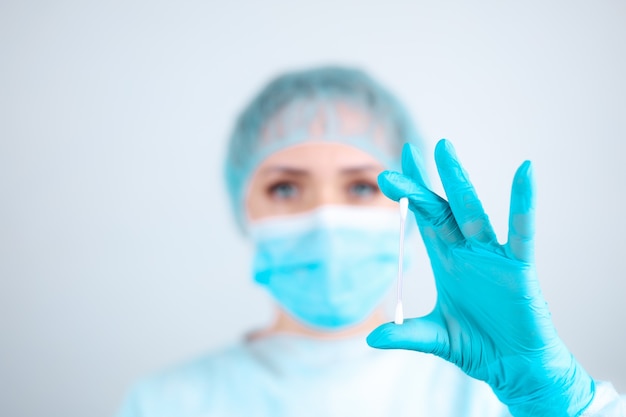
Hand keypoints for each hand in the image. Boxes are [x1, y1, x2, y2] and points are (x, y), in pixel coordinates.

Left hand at [367, 140, 593, 416]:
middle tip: (408, 152)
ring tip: (444, 148)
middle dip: (422, 184)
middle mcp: (467, 252)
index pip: (424, 221)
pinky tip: (525, 172)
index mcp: (447, 261)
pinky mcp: (519, 268)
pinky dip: (523, 203)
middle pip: (440, 210)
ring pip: (472, 212)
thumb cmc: (479, 347)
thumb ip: (406, 334)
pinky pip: (522, 231)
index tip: (390, 170)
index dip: (409, 195)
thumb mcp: (436, 338)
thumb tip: (370, 338)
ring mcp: (492, 257)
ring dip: (457, 181)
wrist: (515, 368)